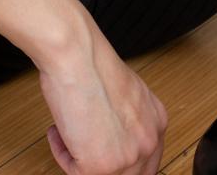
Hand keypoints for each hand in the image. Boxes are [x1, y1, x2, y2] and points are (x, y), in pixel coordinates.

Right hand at [38, 24, 168, 174]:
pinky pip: (75, 172)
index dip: (120, 159)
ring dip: (81, 157)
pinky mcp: (100, 167)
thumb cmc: (92, 63)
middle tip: (82, 150)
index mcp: (156, 122)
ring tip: (68, 132)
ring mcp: (127, 158)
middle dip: (101, 164)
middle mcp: (148, 142)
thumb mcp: (125, 94)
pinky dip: (63, 153)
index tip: (100, 150)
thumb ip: (127, 120)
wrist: (78, 55)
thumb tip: (112, 135)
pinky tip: (60, 131)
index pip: (147, 161)